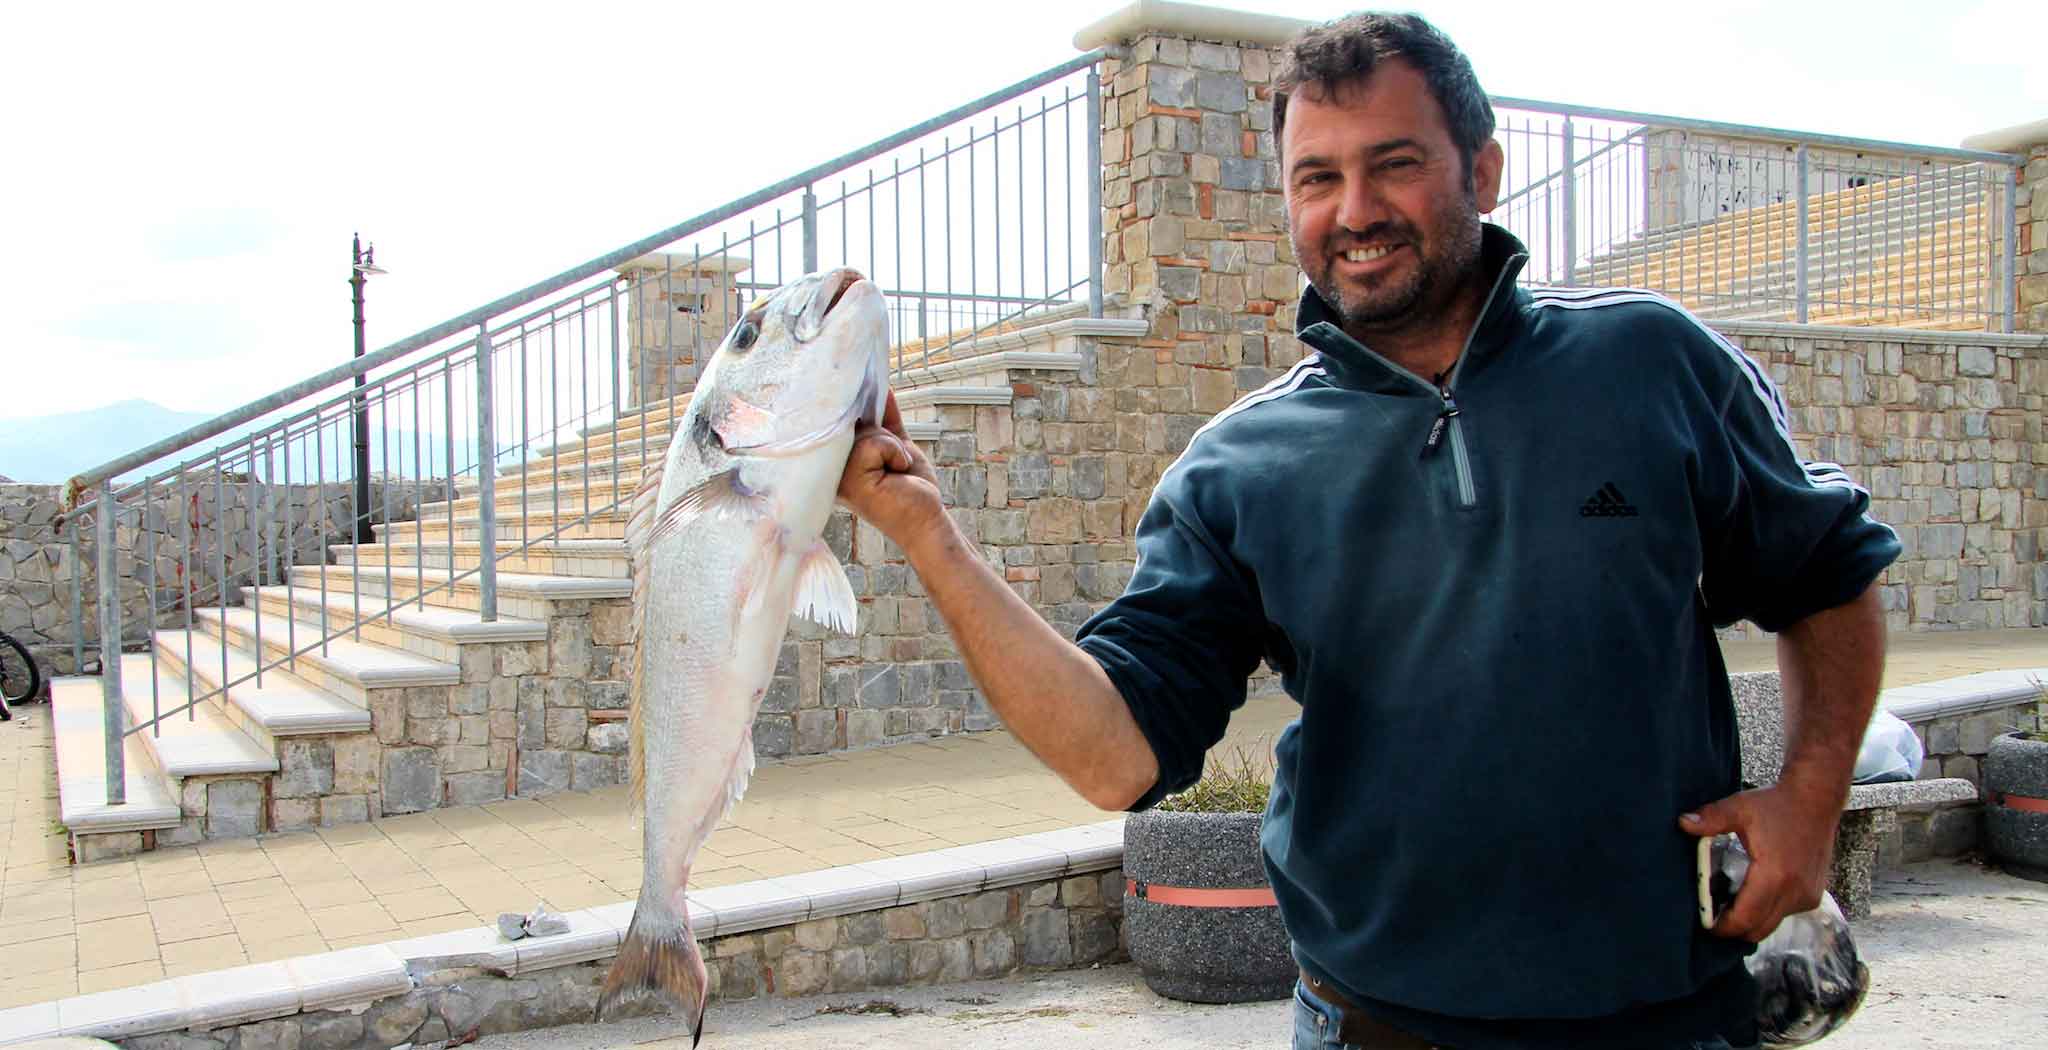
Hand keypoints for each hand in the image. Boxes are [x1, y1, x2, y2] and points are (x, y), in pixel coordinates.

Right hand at [838, 389, 945, 545]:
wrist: (925, 519)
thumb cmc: (909, 487)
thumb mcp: (895, 444)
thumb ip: (885, 418)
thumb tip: (881, 387)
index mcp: (835, 460)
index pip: (840, 421)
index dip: (853, 408)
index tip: (860, 391)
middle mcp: (831, 467)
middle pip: (854, 421)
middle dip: (881, 434)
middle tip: (894, 463)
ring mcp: (837, 474)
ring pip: (867, 431)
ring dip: (892, 446)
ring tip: (895, 469)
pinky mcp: (850, 480)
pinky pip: (874, 444)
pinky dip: (895, 453)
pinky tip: (897, 472)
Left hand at [1680, 784, 1839, 941]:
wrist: (1816, 799)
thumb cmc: (1776, 804)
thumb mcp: (1739, 808)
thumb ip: (1710, 819)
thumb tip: (1682, 822)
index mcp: (1774, 876)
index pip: (1745, 918)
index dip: (1722, 927)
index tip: (1704, 925)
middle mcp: (1795, 892)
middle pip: (1758, 930)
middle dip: (1733, 930)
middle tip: (1712, 919)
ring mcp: (1807, 896)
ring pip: (1772, 924)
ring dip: (1750, 921)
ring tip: (1728, 906)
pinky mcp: (1813, 895)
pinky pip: (1784, 914)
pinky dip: (1766, 912)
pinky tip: (1751, 895)